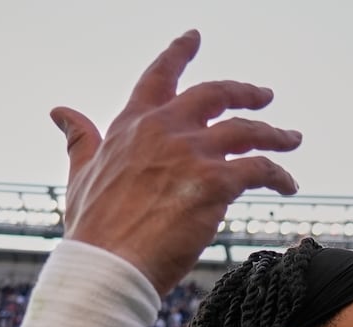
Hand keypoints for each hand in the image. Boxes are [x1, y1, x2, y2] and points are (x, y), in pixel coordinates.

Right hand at [51, 30, 301, 292]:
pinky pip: (260, 169)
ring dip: (274, 134)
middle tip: (264, 96)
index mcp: (132, 125)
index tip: (194, 37)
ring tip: (291, 140)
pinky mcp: (216, 184)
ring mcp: (192, 154)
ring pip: (246, 131)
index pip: (159, 78)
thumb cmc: (93, 229)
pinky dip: (279, 175)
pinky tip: (289, 185)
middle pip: (215, 95)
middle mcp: (165, 130)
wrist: (108, 263)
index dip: (178, 53)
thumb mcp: (79, 175)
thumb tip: (61, 112)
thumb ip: (80, 140)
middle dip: (244, 92)